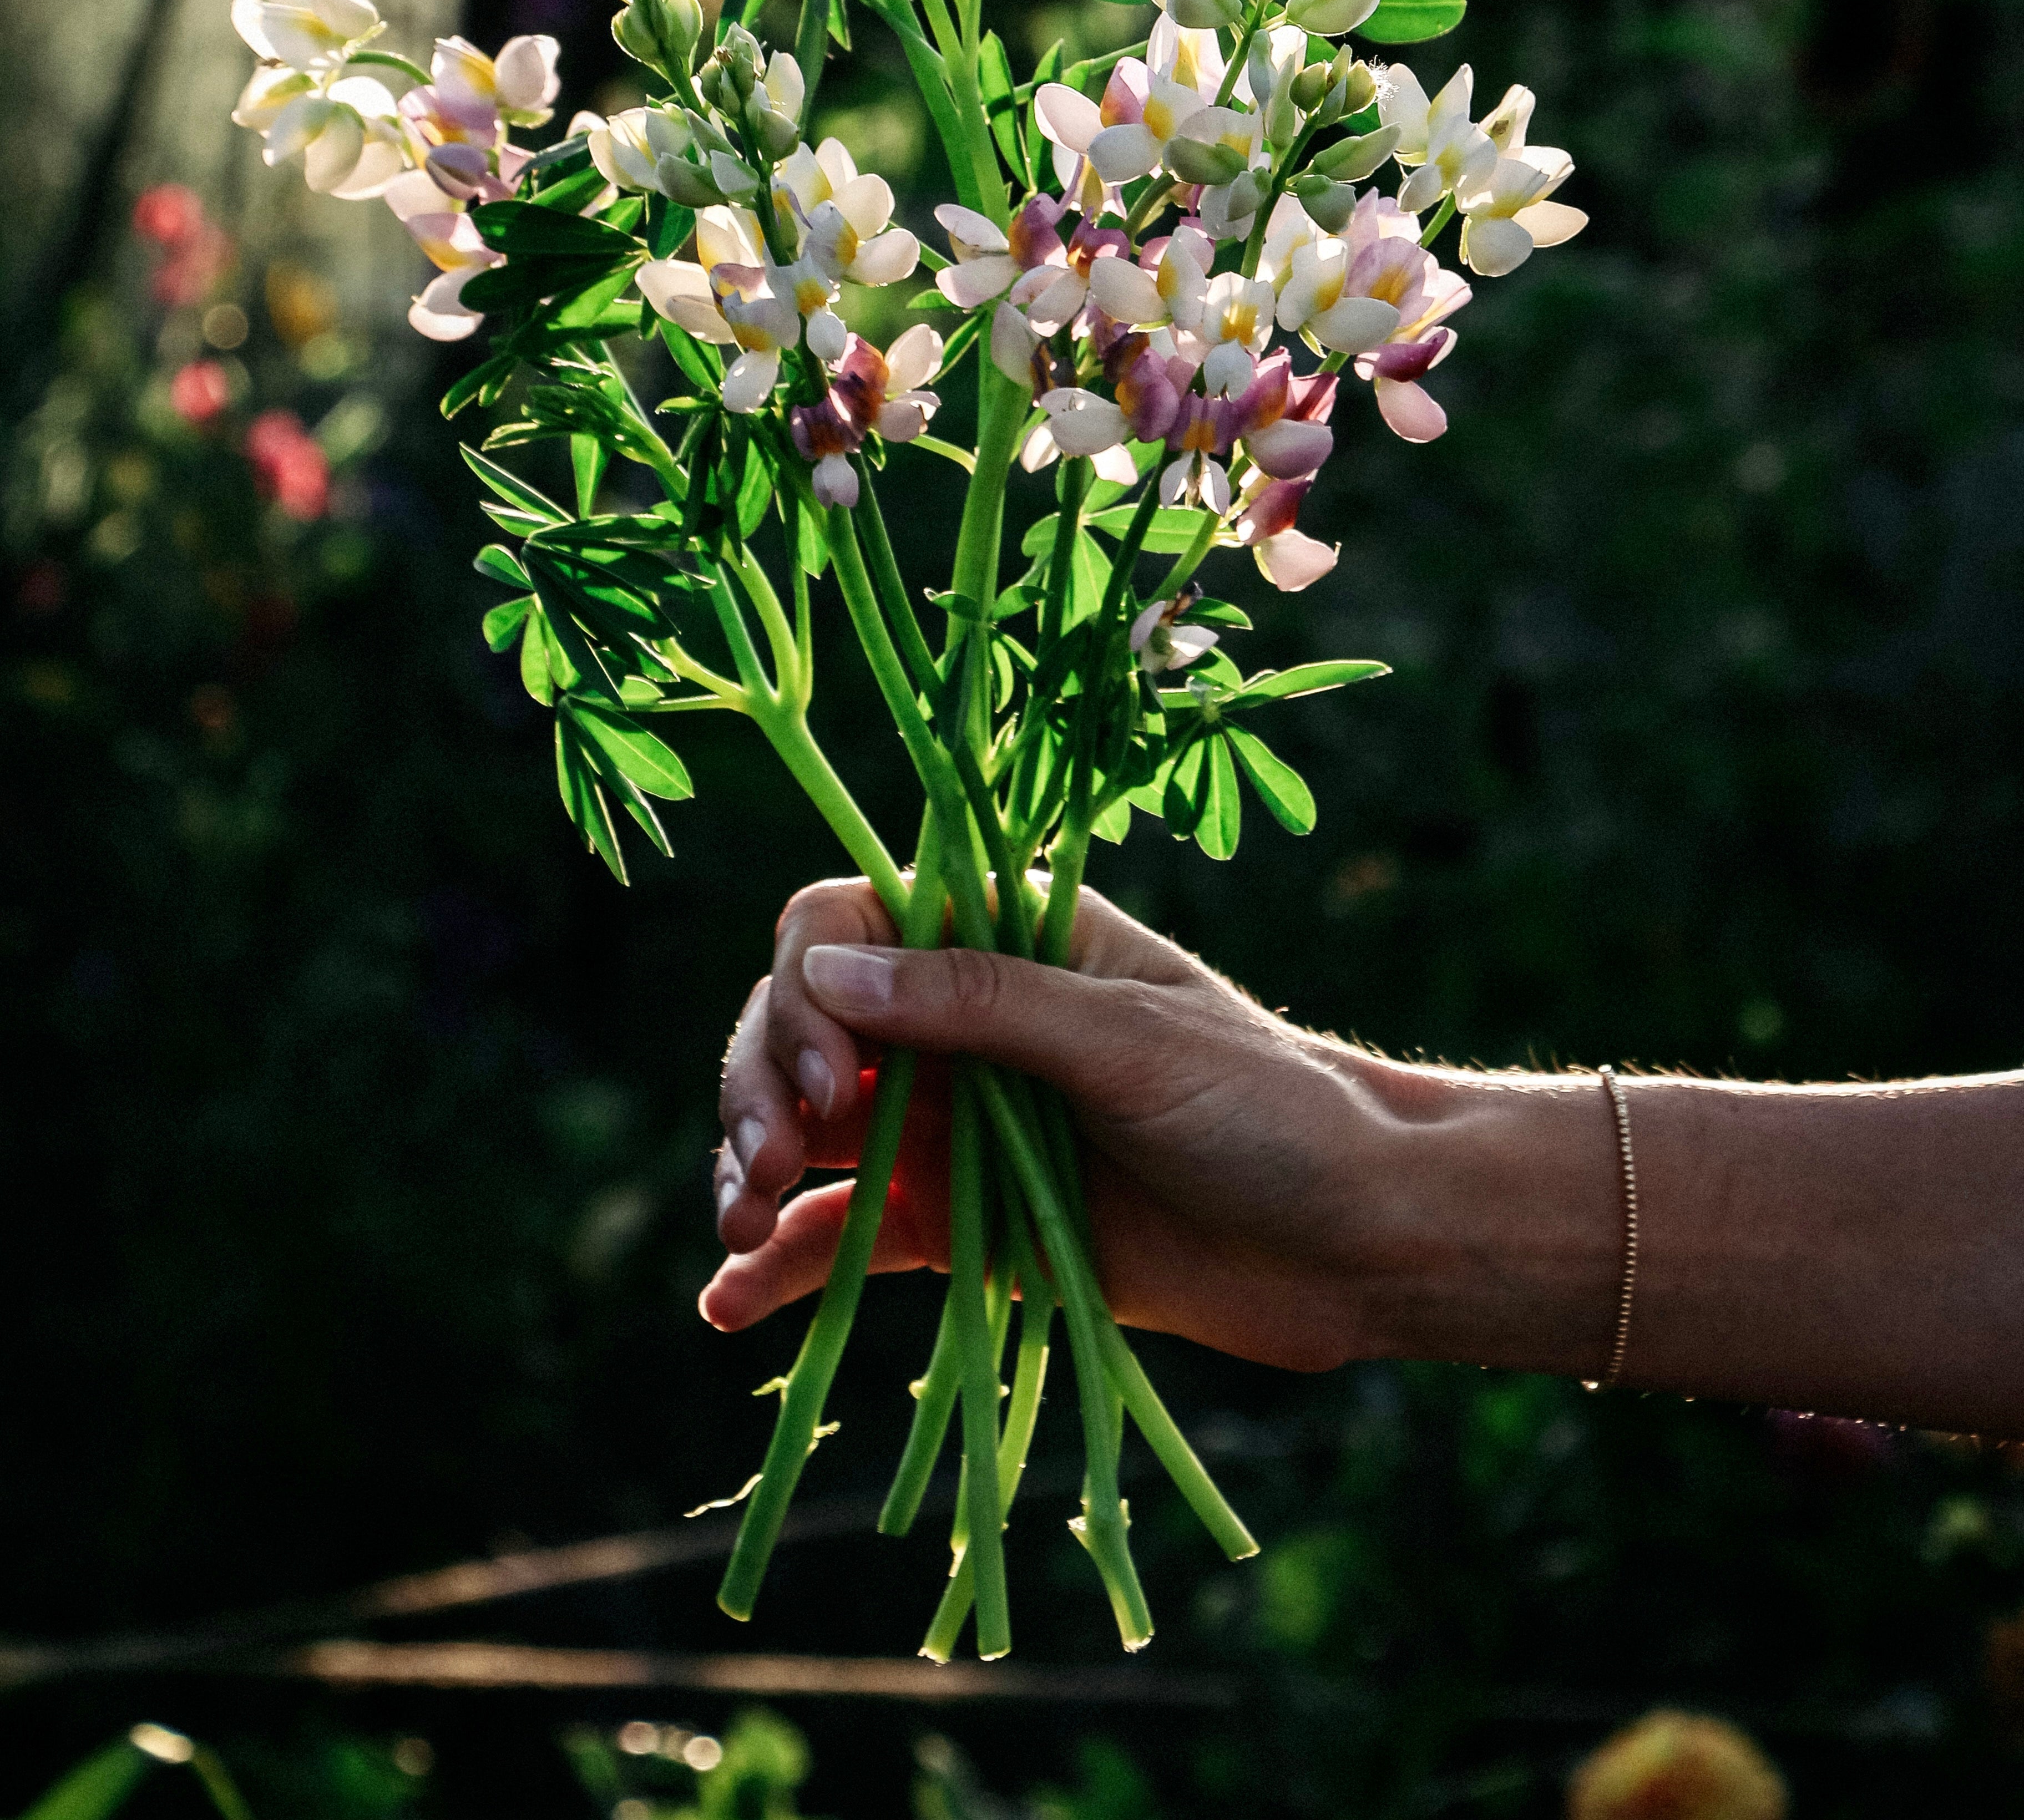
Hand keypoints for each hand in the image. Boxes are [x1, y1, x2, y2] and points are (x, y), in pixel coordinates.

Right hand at [702, 874, 1385, 1369]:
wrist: (1357, 1242)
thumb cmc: (1266, 1109)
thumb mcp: (1127, 1039)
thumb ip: (979, 1003)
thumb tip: (828, 976)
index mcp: (1009, 935)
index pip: (850, 925)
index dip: (808, 990)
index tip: (828, 1076)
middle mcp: (966, 1020)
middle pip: (806, 1028)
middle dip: (762, 1086)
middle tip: (771, 1164)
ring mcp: (958, 1126)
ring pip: (810, 1130)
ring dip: (752, 1169)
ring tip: (740, 1232)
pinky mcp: (962, 1228)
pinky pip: (847, 1234)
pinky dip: (783, 1262)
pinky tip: (728, 1304)